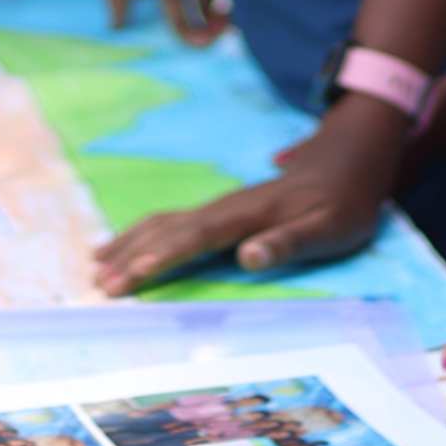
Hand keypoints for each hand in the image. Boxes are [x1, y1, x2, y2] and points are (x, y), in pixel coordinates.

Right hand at [92, 96, 407, 292]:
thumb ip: (288, 243)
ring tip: (96, 264)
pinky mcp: (223, 210)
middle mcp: (226, 207)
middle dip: (132, 257)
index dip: (162, 257)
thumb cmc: (344, 202)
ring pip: (165, 221)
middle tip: (98, 286)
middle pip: (169, 229)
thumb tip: (247, 258)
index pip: (196, 238)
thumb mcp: (330, 228)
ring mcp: (221, 206)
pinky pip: (173, 221)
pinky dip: (142, 233)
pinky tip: (127, 243)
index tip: (131, 276)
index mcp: (248, 214)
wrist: (349, 159)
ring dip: (130, 243)